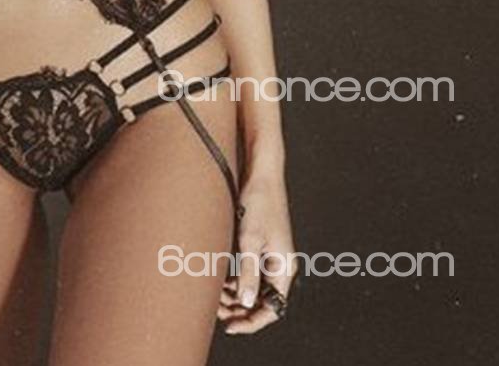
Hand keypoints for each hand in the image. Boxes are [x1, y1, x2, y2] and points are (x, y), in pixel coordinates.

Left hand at [218, 169, 296, 334]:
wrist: (261, 173)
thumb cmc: (259, 201)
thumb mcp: (249, 239)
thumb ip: (248, 272)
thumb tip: (245, 303)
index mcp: (283, 266)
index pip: (273, 308)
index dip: (252, 321)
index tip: (230, 326)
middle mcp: (279, 264)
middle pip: (263, 300)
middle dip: (240, 309)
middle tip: (216, 311)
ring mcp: (270, 255)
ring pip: (254, 287)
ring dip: (236, 295)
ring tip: (214, 297)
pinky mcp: (260, 246)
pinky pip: (250, 272)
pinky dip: (235, 280)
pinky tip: (219, 280)